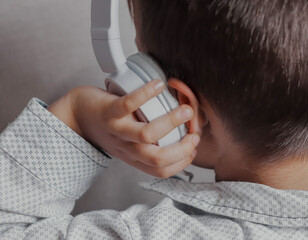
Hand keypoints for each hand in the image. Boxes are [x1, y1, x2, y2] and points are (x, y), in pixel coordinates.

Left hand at [68, 80, 199, 177]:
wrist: (77, 116)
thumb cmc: (109, 126)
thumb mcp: (129, 141)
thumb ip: (151, 140)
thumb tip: (182, 129)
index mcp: (134, 157)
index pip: (162, 171)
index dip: (182, 162)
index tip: (193, 147)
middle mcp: (126, 148)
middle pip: (157, 159)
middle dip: (182, 148)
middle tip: (195, 134)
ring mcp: (117, 130)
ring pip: (146, 135)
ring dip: (172, 123)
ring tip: (187, 110)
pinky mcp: (109, 111)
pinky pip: (128, 104)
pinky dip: (147, 94)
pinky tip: (160, 85)